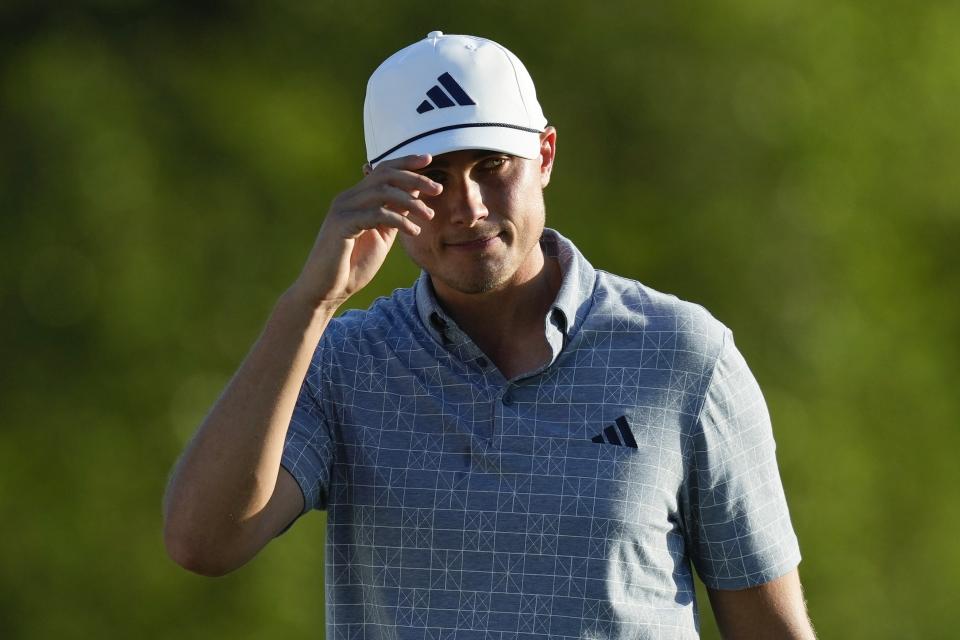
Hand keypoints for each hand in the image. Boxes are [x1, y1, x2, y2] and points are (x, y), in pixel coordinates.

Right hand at [290, 154, 441, 309]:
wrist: (326, 290)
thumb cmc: (353, 265)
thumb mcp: (382, 235)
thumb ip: (395, 213)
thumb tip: (414, 192)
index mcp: (356, 198)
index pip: (382, 170)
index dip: (406, 162)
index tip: (429, 159)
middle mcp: (347, 198)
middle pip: (384, 174)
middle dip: (414, 177)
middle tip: (437, 189)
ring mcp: (342, 210)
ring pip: (382, 191)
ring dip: (410, 201)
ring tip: (427, 216)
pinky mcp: (341, 225)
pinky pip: (376, 214)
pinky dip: (399, 220)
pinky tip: (414, 231)